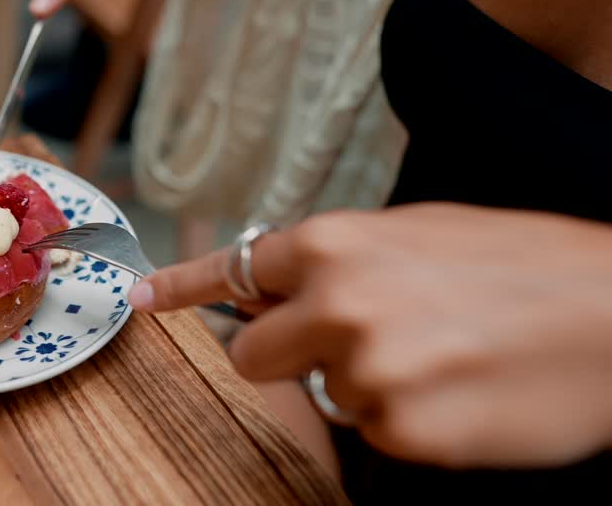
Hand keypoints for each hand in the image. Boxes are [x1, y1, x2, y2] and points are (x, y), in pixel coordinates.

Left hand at [128, 204, 611, 468]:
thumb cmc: (527, 265)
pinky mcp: (403, 432)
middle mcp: (337, 305)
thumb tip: (278, 286)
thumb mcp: (422, 234)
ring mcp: (367, 373)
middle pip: (251, 355)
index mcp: (337, 244)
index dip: (181, 287)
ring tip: (444, 355)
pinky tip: (460, 392)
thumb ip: (338, 259)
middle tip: (358, 343)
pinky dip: (409, 421)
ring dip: (368, 385)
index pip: (233, 269)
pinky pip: (376, 433)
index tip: (140, 298)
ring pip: (325, 396)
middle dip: (287, 356)